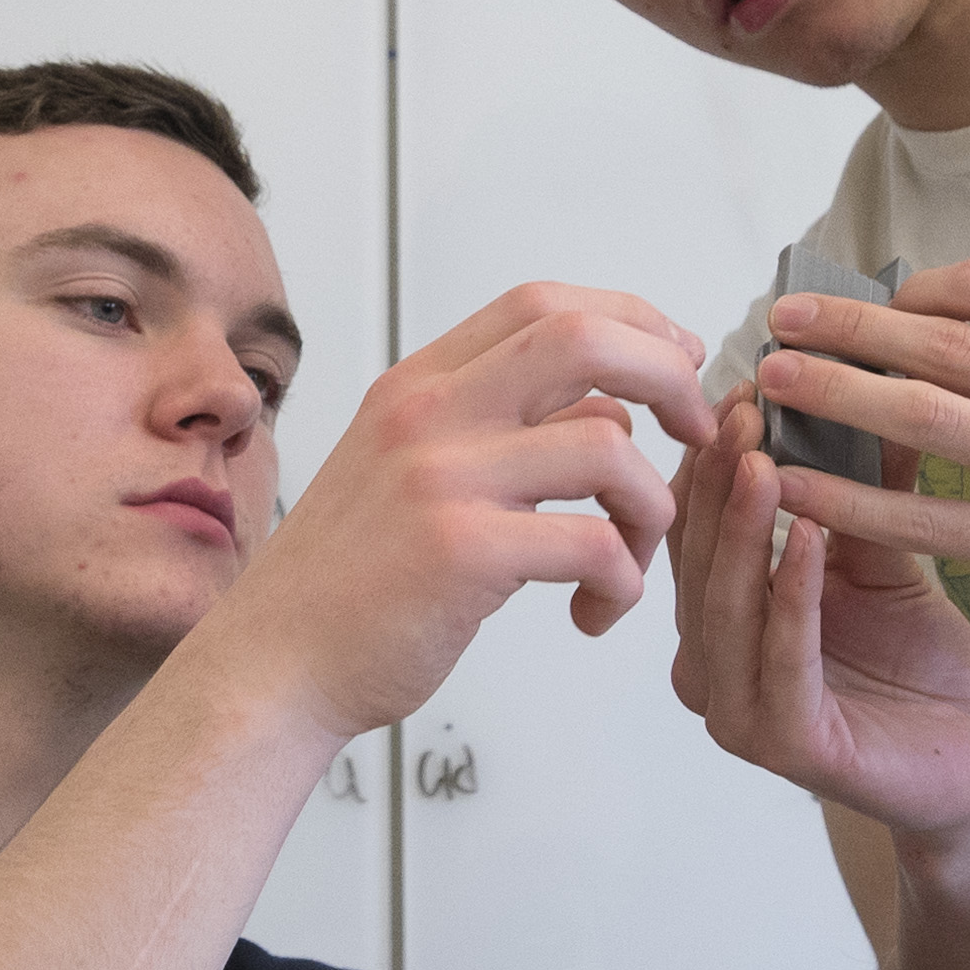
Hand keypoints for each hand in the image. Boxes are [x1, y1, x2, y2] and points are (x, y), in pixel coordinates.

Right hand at [203, 281, 712, 744]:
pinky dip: (621, 580)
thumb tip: (605, 408)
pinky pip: (594, 542)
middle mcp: (427, 414)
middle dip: (668, 377)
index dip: (631, 320)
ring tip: (628, 561)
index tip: (676, 362)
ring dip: (650, 507)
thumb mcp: (404, 469)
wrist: (272, 665)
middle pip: (583, 338)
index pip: (543, 303)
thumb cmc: (349, 582)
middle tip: (697, 434)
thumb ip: (488, 427)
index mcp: (417, 386)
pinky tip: (595, 610)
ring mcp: (442, 478)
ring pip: (609, 447)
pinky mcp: (462, 552)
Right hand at [666, 398, 969, 845]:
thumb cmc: (916, 669)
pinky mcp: (782, 745)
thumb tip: (867, 386)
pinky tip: (811, 538)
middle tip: (743, 407)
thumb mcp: (886, 560)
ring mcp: (736, 711)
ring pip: (725, 604)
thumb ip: (863, 493)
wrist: (967, 768)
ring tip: (762, 459)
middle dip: (719, 478)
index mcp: (718, 616)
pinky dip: (792, 595)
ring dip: (744, 528)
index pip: (696, 525)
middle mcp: (709, 663)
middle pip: (698, 557)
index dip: (713, 457)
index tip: (742, 388)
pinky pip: (780, 657)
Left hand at [746, 258, 969, 630]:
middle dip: (843, 330)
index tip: (861, 301)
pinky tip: (797, 487)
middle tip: (777, 321)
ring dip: (832, 395)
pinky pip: (926, 518)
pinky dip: (851, 497)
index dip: (908, 290)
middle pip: (939, 344)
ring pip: (922, 419)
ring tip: (771, 383)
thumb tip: (935, 304)